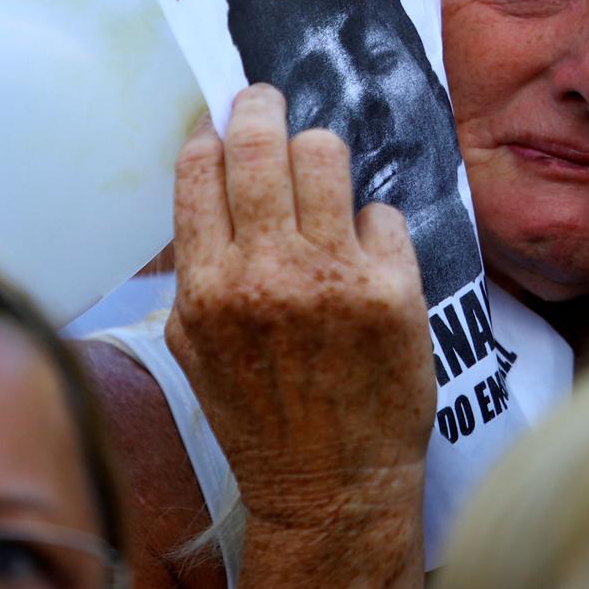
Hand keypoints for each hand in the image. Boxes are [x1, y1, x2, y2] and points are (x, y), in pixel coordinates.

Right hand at [165, 84, 434, 524]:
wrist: (330, 488)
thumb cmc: (262, 420)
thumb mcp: (196, 350)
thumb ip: (194, 272)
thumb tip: (204, 187)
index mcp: (206, 288)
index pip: (200, 170)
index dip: (213, 133)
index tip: (223, 121)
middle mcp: (265, 274)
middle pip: (262, 142)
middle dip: (262, 108)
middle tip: (269, 100)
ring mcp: (332, 278)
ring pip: (327, 154)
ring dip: (323, 155)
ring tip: (323, 172)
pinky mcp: (394, 290)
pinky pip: (382, 213)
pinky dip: (374, 229)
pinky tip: (368, 260)